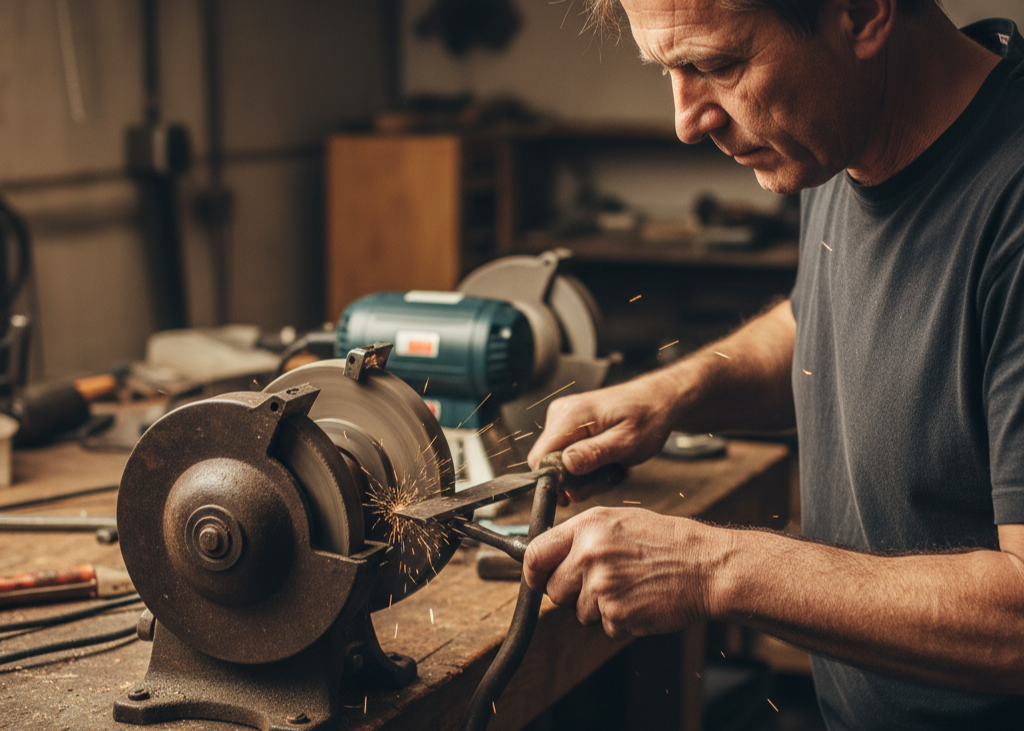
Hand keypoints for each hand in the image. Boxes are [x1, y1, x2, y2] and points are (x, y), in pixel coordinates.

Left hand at [523, 507, 714, 638]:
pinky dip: (621, 620)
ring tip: (630, 586)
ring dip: (599, 607)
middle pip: (553, 590)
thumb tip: (549, 555)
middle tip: (603, 583)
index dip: (533, 572)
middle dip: (571, 593)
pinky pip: (605, 626)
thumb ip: (582, 536)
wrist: (705, 566)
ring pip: (579, 612)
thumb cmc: (665, 542)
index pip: (535, 553)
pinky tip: (641, 600)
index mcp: (587, 526)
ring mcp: (602, 586)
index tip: (537, 579)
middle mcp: (589, 554)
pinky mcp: (617, 614)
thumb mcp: (619, 522)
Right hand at [527, 374, 677, 502]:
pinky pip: (566, 456)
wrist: (657, 400)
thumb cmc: (648, 418)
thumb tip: (564, 465)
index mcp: (570, 415)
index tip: (581, 490)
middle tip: (607, 477)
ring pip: (558, 463)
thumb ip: (595, 453)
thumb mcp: (627, 442)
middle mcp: (559, 414)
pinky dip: (586, 465)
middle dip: (575, 479)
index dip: (556, 480)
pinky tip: (607, 460)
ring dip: (584, 474)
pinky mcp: (568, 426)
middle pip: (547, 463)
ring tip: (612, 466)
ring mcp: (562, 419)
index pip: (540, 458)